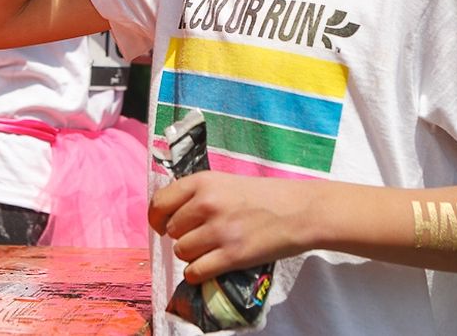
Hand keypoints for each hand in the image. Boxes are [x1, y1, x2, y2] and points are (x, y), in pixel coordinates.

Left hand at [149, 171, 310, 282]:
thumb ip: (198, 194)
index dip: (157, 218)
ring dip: (193, 255)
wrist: (299, 210)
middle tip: (202, 235)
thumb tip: (170, 215)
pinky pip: (195, 272)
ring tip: (212, 249)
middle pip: (172, 231)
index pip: (159, 202)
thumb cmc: (265, 195)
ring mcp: (219, 231)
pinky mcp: (231, 256)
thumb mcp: (226, 182)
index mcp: (203, 182)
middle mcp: (207, 204)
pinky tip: (210, 266)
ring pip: (182, 252)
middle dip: (183, 236)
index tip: (162, 226)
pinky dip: (198, 273)